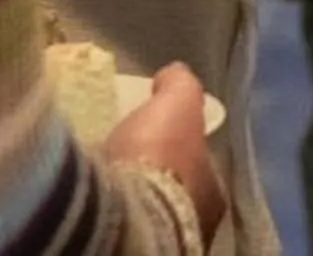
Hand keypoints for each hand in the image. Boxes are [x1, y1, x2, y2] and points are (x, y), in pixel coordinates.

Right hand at [103, 63, 225, 238]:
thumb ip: (180, 86)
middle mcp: (198, 222)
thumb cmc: (160, 158)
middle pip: (177, 187)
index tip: (158, 133)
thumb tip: (175, 74)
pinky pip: (125, 223)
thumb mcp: (177, 104)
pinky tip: (98, 196)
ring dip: (135, 193)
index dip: (181, 146)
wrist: (125, 218)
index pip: (200, 163)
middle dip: (157, 172)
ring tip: (108, 176)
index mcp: (213, 192)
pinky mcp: (131, 248)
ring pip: (151, 208)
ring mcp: (167, 240)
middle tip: (129, 154)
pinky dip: (114, 209)